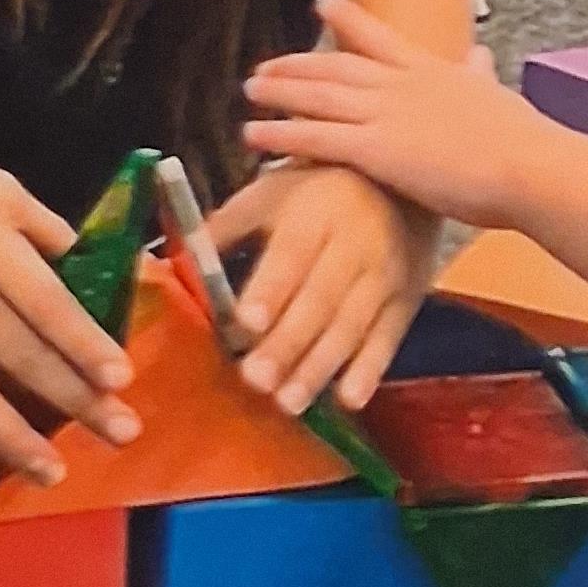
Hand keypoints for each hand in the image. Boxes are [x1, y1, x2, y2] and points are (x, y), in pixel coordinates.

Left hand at [204, 159, 438, 416]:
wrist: (401, 183)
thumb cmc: (316, 193)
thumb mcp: (270, 193)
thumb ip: (226, 228)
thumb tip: (180, 265)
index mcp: (314, 214)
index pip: (291, 256)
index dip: (270, 291)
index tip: (245, 325)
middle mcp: (354, 244)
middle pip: (320, 300)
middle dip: (288, 343)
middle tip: (256, 381)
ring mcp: (384, 275)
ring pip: (352, 326)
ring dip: (320, 367)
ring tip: (289, 403)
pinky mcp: (406, 300)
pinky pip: (389, 339)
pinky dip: (370, 371)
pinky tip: (349, 401)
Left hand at [244, 0, 547, 233]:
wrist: (527, 165)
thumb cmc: (520, 141)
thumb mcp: (496, 96)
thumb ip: (480, 77)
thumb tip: (482, 56)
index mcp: (431, 71)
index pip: (381, 38)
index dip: (348, 20)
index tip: (324, 3)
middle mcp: (401, 85)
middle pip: (336, 66)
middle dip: (297, 64)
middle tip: (265, 65)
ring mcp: (385, 113)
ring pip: (318, 95)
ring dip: (279, 91)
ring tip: (249, 91)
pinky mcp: (375, 149)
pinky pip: (316, 137)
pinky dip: (280, 133)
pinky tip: (253, 133)